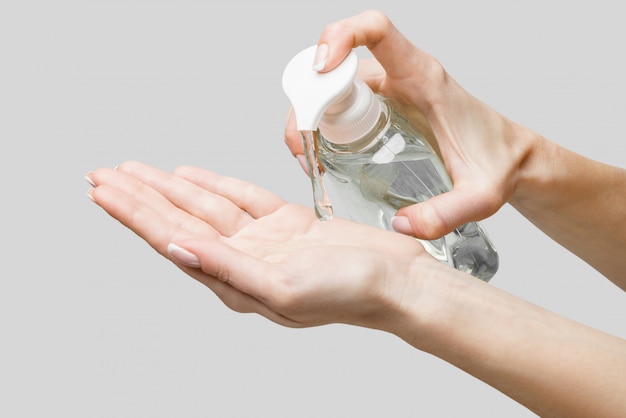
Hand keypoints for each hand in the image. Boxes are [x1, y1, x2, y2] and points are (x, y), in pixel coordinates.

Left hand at [86, 161, 431, 329]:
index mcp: (236, 281)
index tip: (105, 192)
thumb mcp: (284, 287)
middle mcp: (243, 260)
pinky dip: (214, 185)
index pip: (173, 240)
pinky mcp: (286, 224)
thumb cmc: (350, 292)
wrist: (396, 280)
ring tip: (135, 170)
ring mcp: (263, 241)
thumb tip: (178, 249)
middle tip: (103, 175)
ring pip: (205, 206)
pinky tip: (190, 176)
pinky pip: (241, 199)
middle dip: (140, 197)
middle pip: (179, 221)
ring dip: (169, 187)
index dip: (136, 215)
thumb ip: (227, 269)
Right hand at [284, 10, 534, 238]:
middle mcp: (400, 77)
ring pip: (332, 85)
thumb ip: (446, 213)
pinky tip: (325, 157)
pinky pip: (340, 103)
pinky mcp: (383, 108)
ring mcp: (389, 91)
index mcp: (423, 78)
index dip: (340, 36)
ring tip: (311, 158)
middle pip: (336, 64)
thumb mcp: (480, 196)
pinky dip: (322, 125)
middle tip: (305, 146)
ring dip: (310, 115)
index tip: (322, 67)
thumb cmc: (499, 163)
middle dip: (308, 98)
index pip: (376, 30)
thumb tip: (401, 225)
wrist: (512, 159)